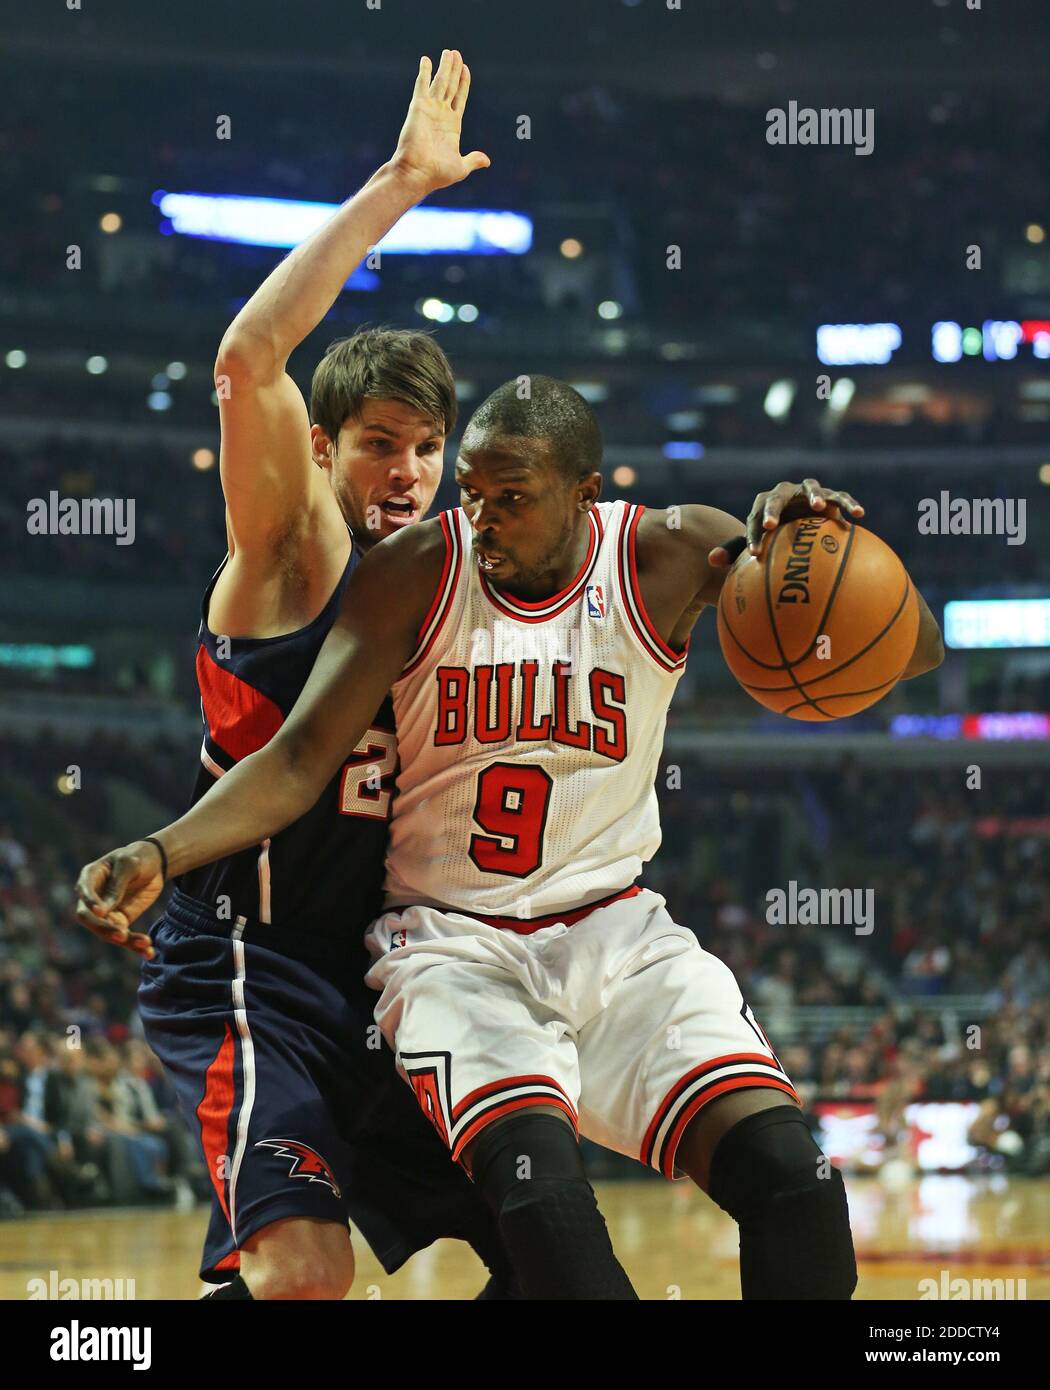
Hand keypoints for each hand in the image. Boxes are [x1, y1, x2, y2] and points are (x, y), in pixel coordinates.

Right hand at [74, 841, 164, 958]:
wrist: (153, 863)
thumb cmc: (137, 857)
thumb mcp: (130, 864)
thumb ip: (117, 884)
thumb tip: (103, 911)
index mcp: (90, 877)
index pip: (84, 894)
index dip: (90, 903)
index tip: (101, 912)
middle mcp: (92, 898)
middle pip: (91, 920)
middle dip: (105, 929)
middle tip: (122, 935)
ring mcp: (105, 912)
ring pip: (108, 932)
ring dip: (126, 941)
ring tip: (145, 944)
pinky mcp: (120, 921)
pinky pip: (124, 937)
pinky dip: (136, 945)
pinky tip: (149, 952)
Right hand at [390, 49, 489, 194]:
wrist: (417, 173)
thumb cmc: (437, 174)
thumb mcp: (461, 167)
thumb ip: (473, 160)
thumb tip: (487, 161)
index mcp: (452, 125)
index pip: (460, 98)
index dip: (463, 83)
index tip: (466, 69)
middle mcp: (441, 114)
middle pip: (450, 86)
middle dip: (454, 70)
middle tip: (456, 54)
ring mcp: (430, 109)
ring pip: (440, 81)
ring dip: (444, 66)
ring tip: (449, 52)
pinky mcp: (418, 107)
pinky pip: (422, 84)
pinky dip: (424, 71)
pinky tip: (426, 60)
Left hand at [708, 478, 863, 567]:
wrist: (799, 519)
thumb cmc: (775, 534)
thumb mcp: (756, 541)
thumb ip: (736, 548)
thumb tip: (711, 561)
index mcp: (764, 503)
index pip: (754, 517)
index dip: (752, 534)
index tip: (754, 553)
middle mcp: (785, 493)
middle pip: (777, 496)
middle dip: (773, 509)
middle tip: (772, 525)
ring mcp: (808, 492)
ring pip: (811, 487)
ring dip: (816, 495)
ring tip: (822, 507)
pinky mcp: (829, 496)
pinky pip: (840, 496)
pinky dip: (848, 502)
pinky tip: (859, 515)